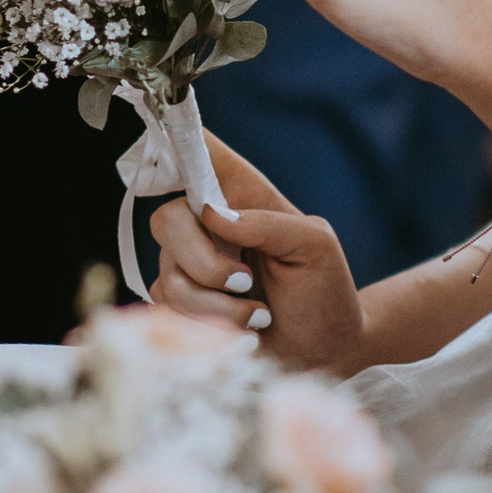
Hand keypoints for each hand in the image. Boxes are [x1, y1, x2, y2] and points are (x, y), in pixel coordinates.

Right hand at [149, 132, 366, 375]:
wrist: (323, 350)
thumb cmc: (325, 290)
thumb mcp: (315, 247)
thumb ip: (270, 224)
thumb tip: (211, 213)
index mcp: (241, 193)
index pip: (198, 149)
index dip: (175, 142)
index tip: (179, 174)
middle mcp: (208, 222)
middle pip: (166, 219)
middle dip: (203, 262)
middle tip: (246, 282)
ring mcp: (189, 264)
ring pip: (169, 276)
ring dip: (217, 306)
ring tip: (259, 316)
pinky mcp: (182, 304)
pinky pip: (170, 312)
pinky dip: (210, 329)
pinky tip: (244, 333)